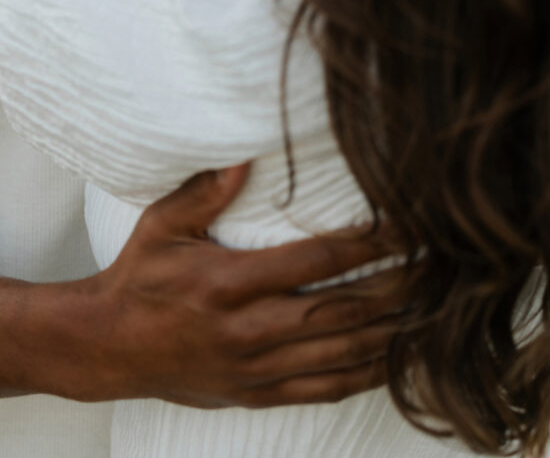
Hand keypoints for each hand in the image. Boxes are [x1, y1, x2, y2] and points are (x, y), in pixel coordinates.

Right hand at [36, 165, 407, 407]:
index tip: (406, 226)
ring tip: (437, 313)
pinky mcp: (257, 394)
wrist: (107, 348)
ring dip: (394, 334)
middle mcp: (248, 330)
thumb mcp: (160, 225)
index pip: (316, 261)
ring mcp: (256, 369)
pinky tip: (397, 361)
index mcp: (227, 284)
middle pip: (342, 311)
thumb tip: (245, 155)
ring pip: (342, 355)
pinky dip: (366, 377)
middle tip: (442, 268)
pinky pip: (324, 390)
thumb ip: (204, 191)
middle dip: (399, 288)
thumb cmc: (138, 278)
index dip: (367, 244)